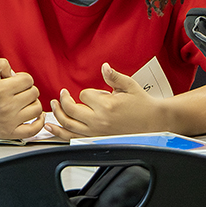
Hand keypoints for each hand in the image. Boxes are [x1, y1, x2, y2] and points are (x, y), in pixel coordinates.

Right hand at [0, 58, 44, 138]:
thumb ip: (0, 64)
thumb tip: (15, 73)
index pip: (28, 80)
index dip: (22, 78)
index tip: (14, 81)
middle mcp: (6, 107)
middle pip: (34, 93)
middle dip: (26, 89)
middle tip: (15, 91)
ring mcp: (8, 122)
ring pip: (37, 108)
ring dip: (32, 103)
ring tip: (22, 101)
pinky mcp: (9, 133)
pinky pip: (33, 130)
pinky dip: (38, 122)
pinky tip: (35, 115)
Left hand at [50, 63, 165, 136]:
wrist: (154, 123)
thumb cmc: (143, 105)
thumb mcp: (130, 86)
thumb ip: (114, 76)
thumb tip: (104, 67)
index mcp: (107, 105)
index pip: (84, 95)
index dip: (89, 92)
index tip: (98, 94)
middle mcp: (99, 120)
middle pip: (70, 109)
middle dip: (64, 99)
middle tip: (62, 94)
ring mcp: (96, 132)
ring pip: (68, 124)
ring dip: (57, 114)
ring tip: (54, 106)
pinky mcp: (96, 139)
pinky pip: (73, 138)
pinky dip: (60, 133)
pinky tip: (51, 127)